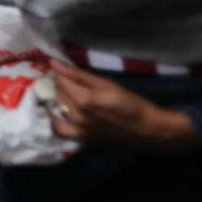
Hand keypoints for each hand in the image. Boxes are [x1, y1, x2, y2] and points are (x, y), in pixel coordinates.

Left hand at [50, 62, 198, 152]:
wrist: (147, 130)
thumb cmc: (130, 103)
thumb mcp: (106, 84)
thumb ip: (78, 74)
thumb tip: (54, 63)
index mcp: (83, 100)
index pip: (59, 80)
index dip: (59, 72)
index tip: (62, 68)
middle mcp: (76, 116)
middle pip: (56, 93)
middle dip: (59, 83)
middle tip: (68, 79)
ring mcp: (77, 129)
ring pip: (56, 107)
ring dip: (58, 97)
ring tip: (67, 92)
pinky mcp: (80, 138)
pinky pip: (58, 129)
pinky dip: (53, 118)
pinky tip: (56, 110)